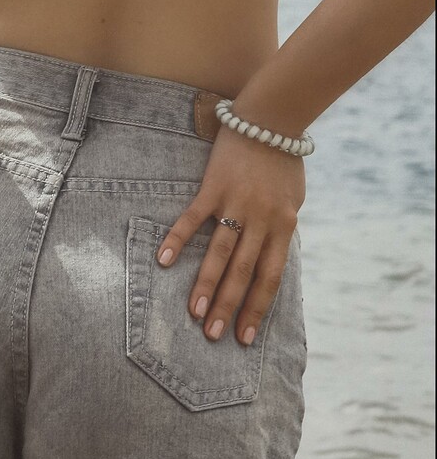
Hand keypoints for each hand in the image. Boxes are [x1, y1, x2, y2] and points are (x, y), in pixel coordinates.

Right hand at [157, 125, 305, 345]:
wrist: (270, 120)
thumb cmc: (283, 162)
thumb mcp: (293, 201)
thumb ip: (280, 231)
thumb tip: (268, 259)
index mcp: (283, 227)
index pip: (269, 278)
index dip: (256, 309)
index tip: (245, 338)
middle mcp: (260, 221)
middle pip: (243, 272)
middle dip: (229, 307)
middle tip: (212, 336)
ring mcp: (235, 204)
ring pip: (220, 253)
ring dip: (206, 284)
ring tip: (194, 312)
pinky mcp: (213, 187)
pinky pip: (193, 219)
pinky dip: (178, 239)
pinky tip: (164, 261)